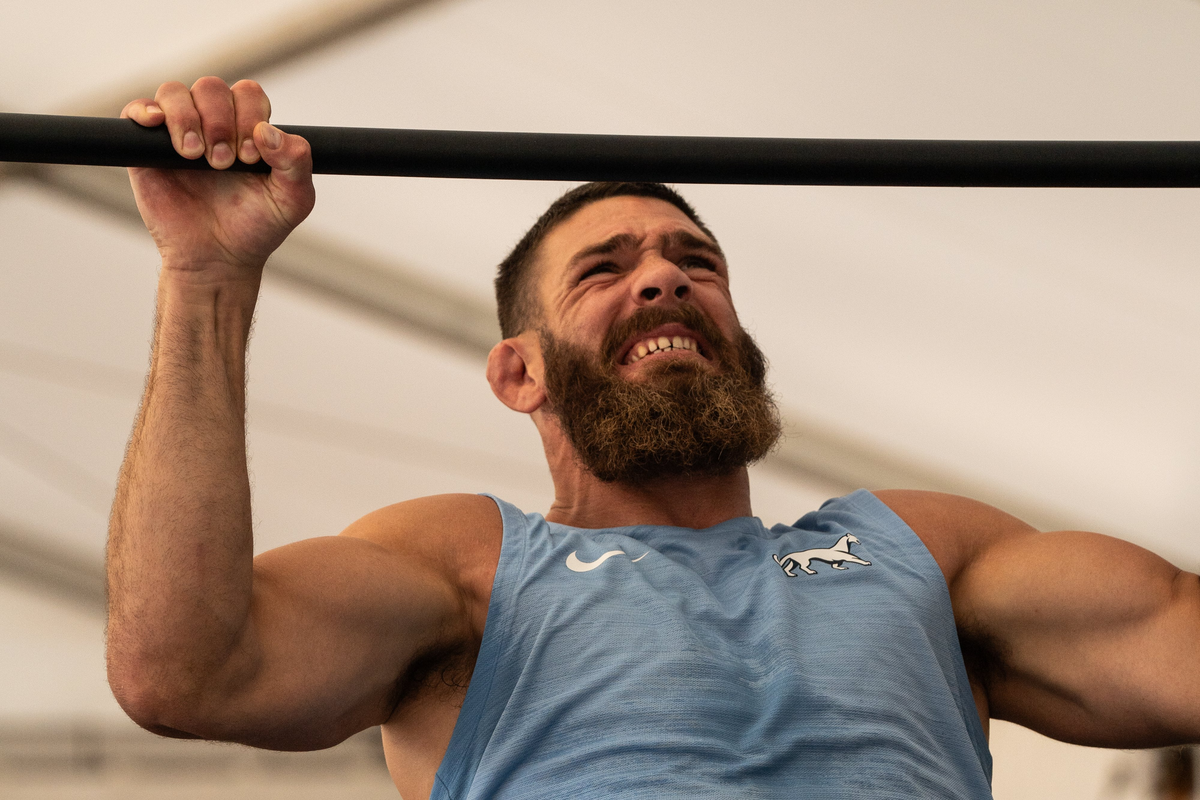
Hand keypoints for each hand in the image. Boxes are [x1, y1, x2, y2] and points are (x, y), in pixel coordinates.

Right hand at [121, 78, 315, 281]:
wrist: (218, 258)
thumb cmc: (255, 227)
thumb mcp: (293, 199)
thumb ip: (297, 162)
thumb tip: (267, 131)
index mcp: (248, 128)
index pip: (248, 93)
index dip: (249, 115)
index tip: (250, 155)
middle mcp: (213, 124)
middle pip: (211, 88)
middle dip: (220, 122)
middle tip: (223, 163)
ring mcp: (178, 133)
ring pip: (174, 93)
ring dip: (187, 119)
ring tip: (195, 157)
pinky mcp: (145, 149)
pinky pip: (136, 111)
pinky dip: (144, 111)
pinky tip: (157, 125)